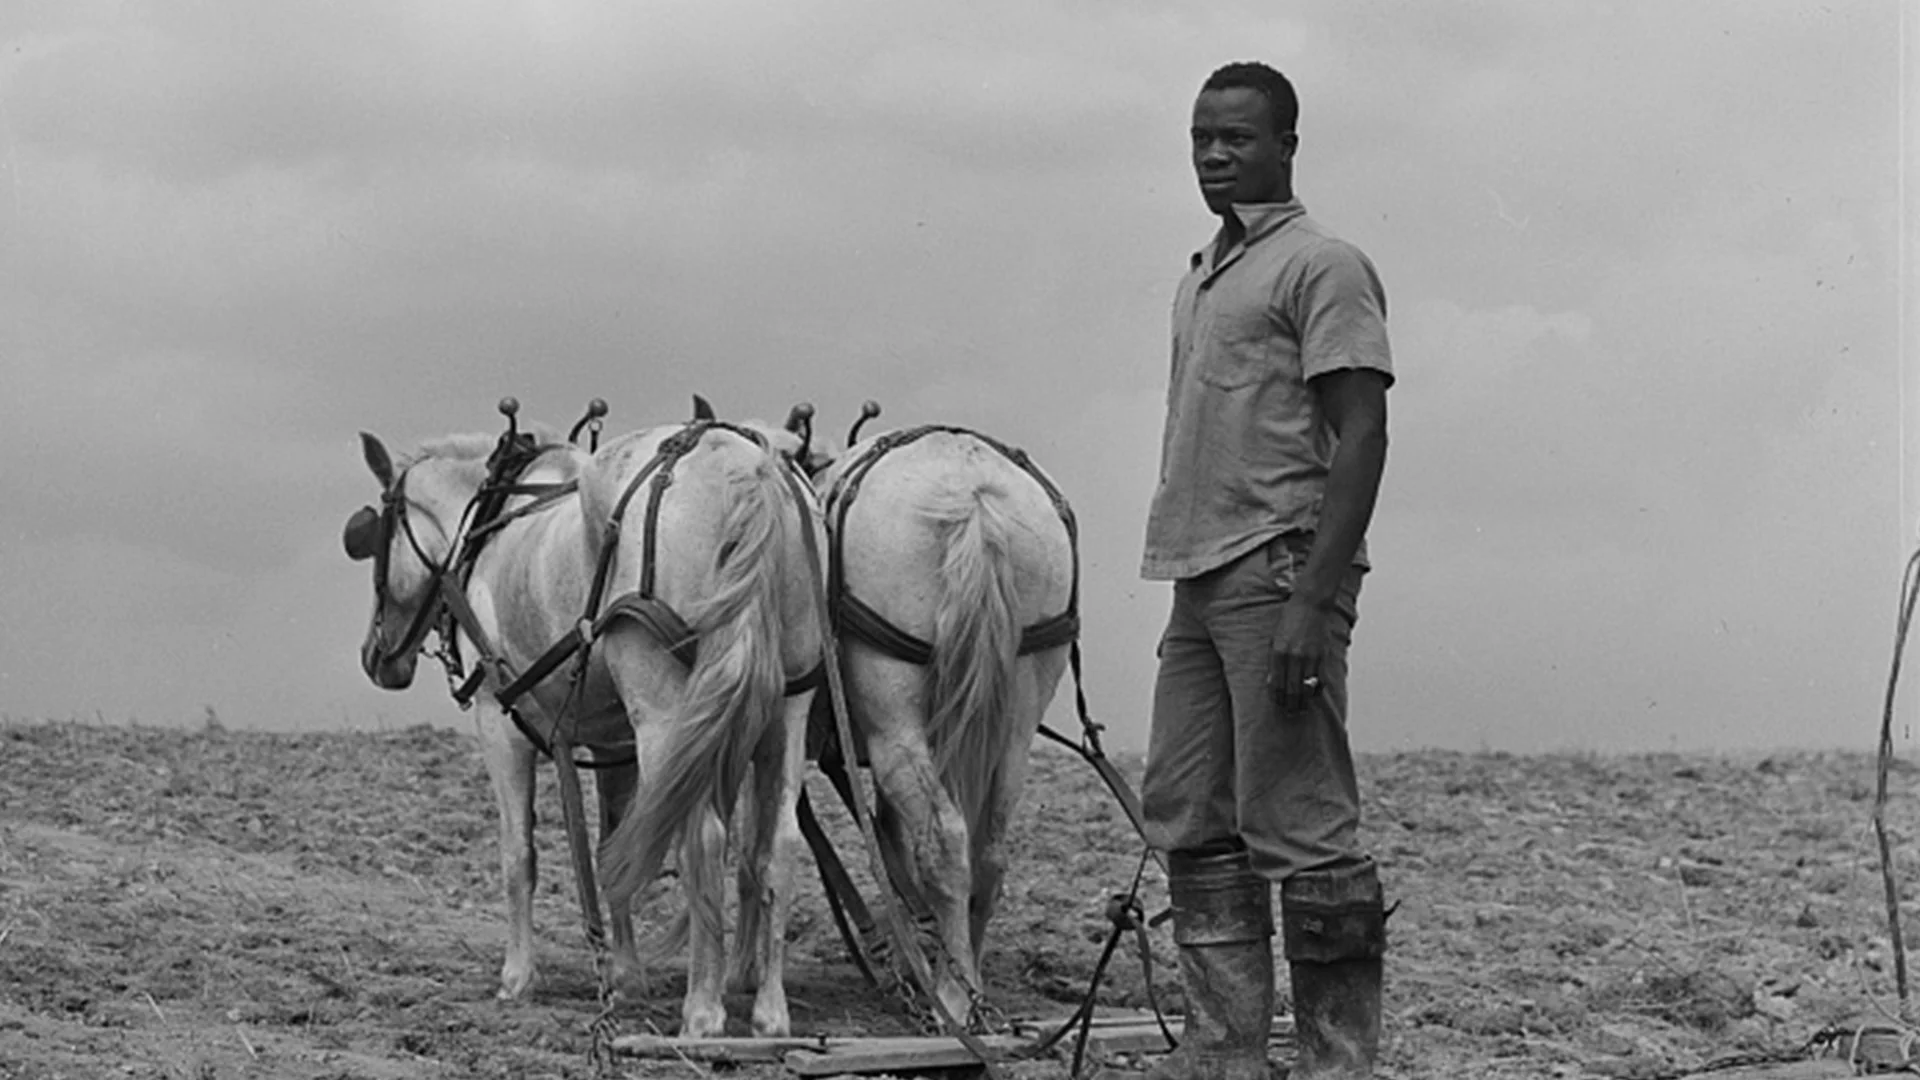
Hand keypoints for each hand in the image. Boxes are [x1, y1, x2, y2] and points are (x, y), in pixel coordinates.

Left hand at [1268, 597, 1330, 712]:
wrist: (1310, 605)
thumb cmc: (1290, 620)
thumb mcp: (1274, 639)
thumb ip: (1274, 660)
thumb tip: (1272, 682)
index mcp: (1278, 652)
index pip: (1275, 683)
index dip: (1276, 697)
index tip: (1277, 704)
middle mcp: (1293, 657)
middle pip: (1290, 689)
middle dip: (1289, 704)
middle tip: (1289, 713)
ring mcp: (1309, 657)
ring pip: (1305, 688)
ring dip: (1303, 701)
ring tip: (1300, 709)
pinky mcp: (1321, 656)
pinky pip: (1319, 680)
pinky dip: (1315, 690)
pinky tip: (1312, 696)